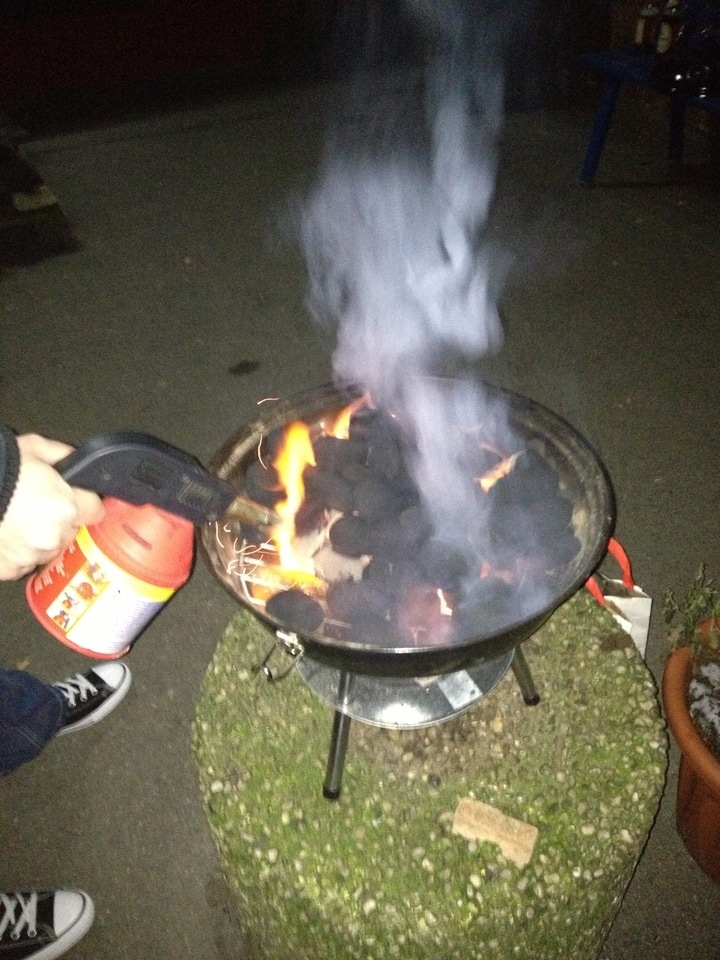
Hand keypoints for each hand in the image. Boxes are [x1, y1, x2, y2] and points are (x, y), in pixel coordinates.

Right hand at [0, 434, 104, 579]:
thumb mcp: (33, 446)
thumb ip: (63, 455)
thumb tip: (75, 461)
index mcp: (66, 507)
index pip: (95, 511)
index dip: (84, 502)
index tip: (74, 499)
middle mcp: (52, 536)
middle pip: (70, 532)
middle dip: (59, 520)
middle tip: (37, 505)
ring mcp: (29, 556)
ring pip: (46, 550)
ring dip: (38, 538)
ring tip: (16, 519)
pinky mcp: (8, 568)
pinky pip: (21, 563)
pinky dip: (16, 552)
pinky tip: (5, 533)